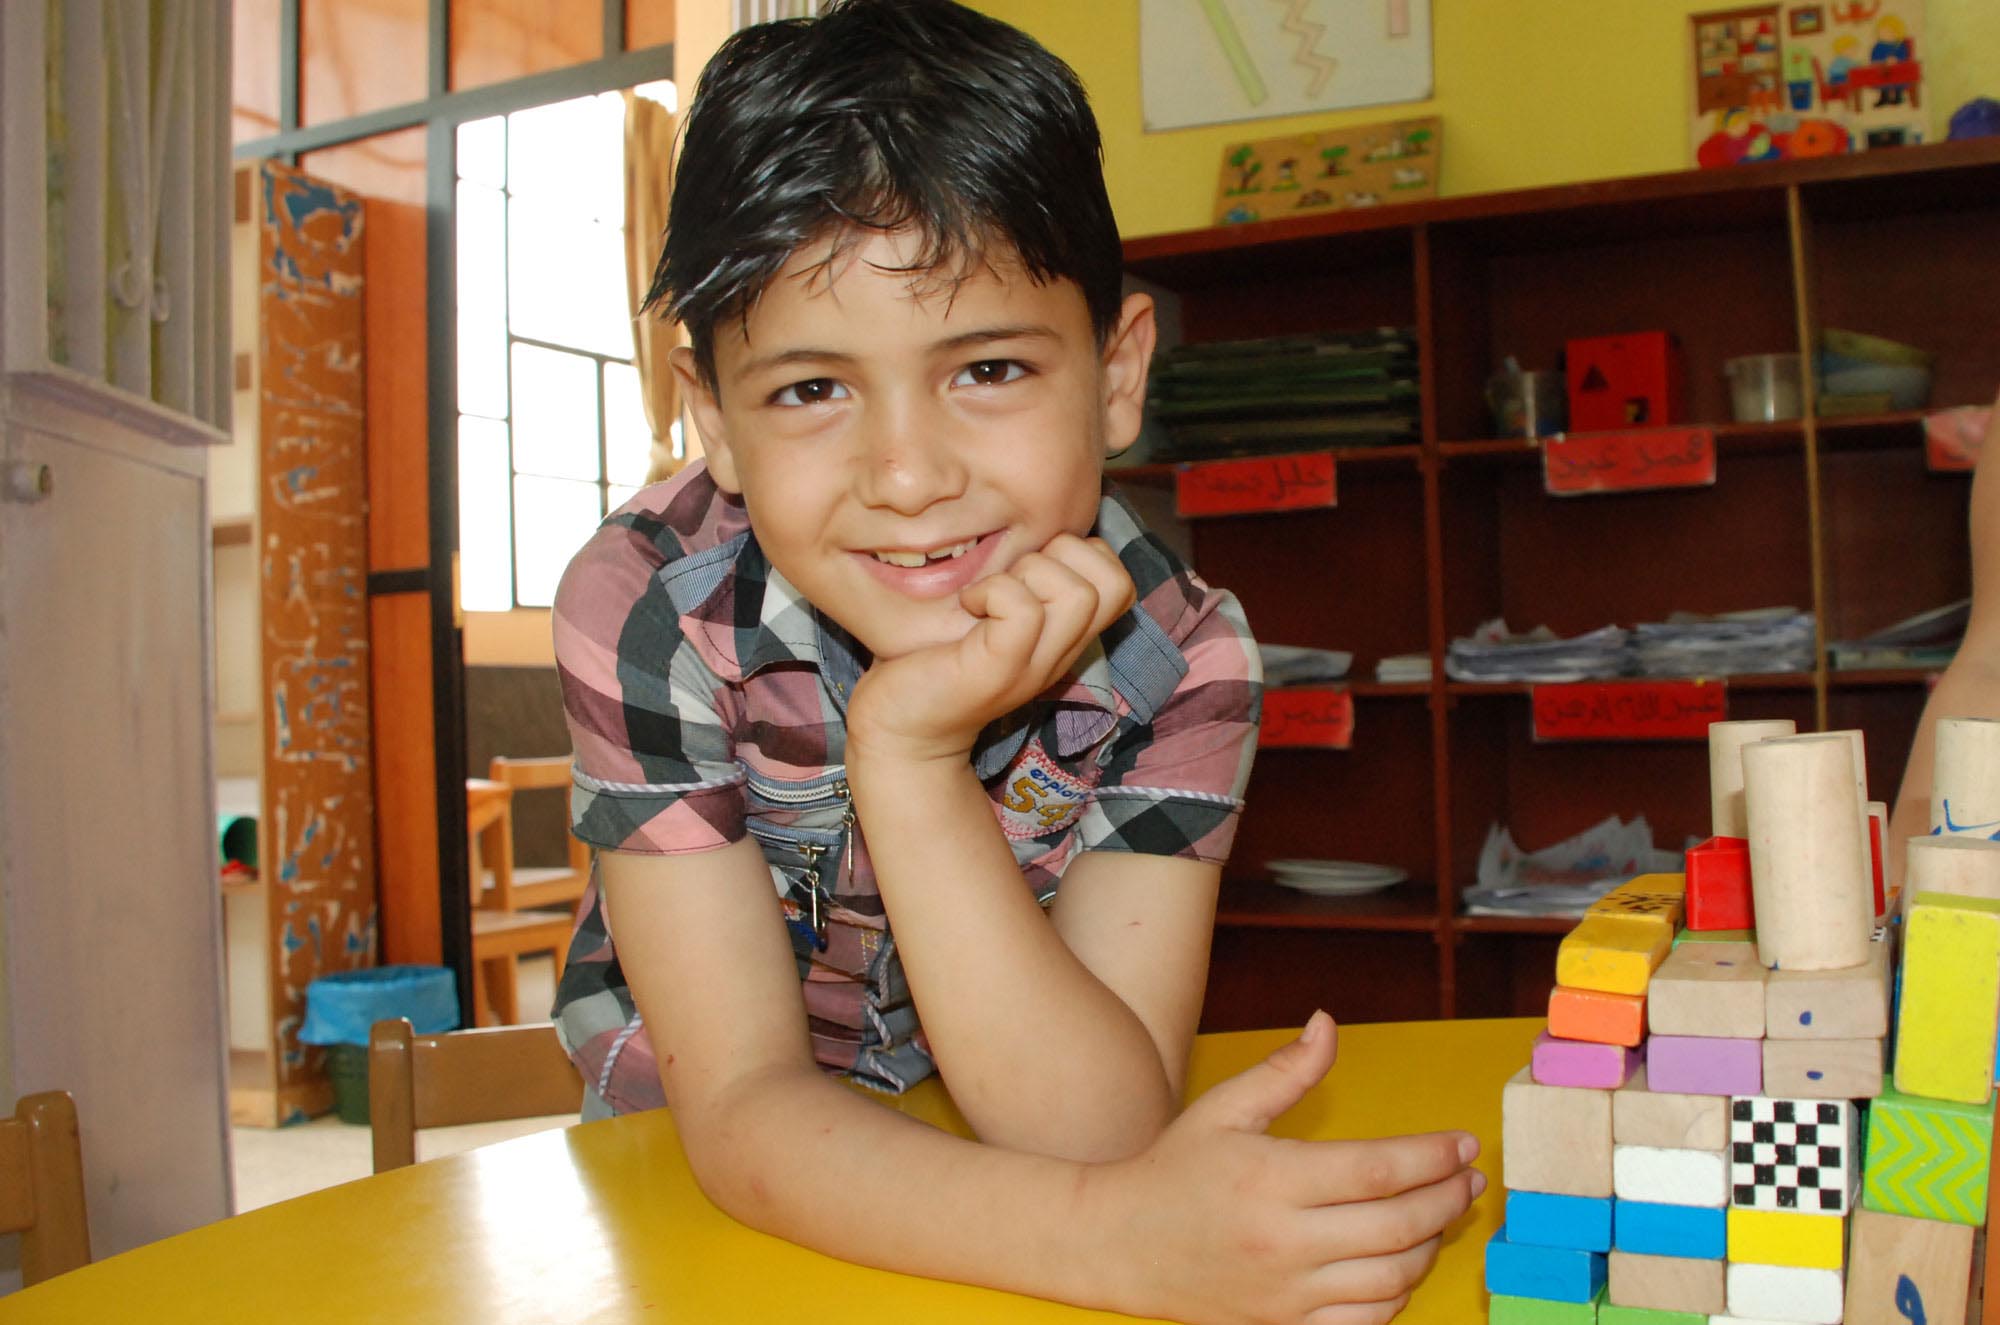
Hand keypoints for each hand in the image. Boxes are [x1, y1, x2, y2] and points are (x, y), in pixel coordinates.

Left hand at [847, 533, 1135, 763]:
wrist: (900, 728)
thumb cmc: (936, 658)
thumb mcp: (992, 612)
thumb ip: (1019, 579)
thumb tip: (1026, 520)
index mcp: (1064, 636)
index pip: (1120, 579)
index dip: (1082, 552)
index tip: (1028, 563)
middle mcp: (1060, 652)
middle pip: (1113, 581)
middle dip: (1061, 554)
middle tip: (1010, 575)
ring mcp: (1034, 666)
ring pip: (1077, 592)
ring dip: (1028, 573)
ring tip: (987, 594)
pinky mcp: (999, 671)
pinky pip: (1023, 610)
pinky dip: (993, 591)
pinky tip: (967, 604)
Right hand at [1084, 1013, 1483, 1324]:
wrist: (1119, 1243)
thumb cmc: (1174, 1170)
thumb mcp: (1224, 1108)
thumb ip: (1285, 1070)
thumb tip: (1328, 1023)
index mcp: (1272, 1180)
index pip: (1378, 1169)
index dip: (1433, 1156)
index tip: (1464, 1143)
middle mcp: (1284, 1242)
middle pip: (1399, 1226)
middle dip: (1449, 1198)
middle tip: (1469, 1178)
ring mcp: (1287, 1293)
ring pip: (1392, 1278)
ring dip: (1431, 1245)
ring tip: (1441, 1215)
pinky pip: (1366, 1321)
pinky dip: (1398, 1293)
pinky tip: (1403, 1261)